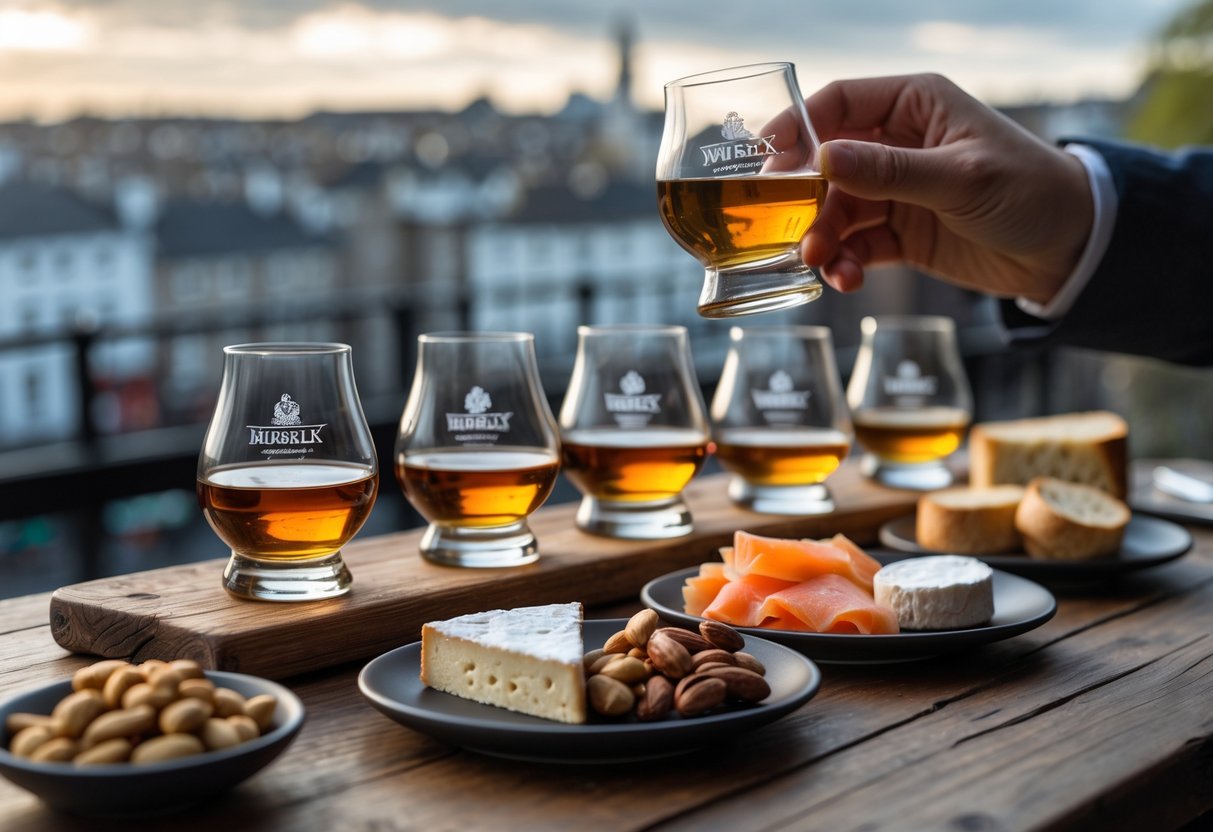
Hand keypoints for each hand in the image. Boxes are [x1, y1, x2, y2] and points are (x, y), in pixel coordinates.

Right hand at [800, 74, 1092, 303]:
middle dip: (808, 199)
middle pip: (828, 165)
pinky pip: (857, 245)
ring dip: (823, 237)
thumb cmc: (1030, 191)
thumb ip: (890, 171)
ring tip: (821, 262)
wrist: (1069, 250)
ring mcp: (897, 191)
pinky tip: (845, 279)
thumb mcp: (960, 177)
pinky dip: (845, 263)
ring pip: (838, 210)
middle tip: (792, 229)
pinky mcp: (901, 233)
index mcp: (914, 106)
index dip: (799, 126)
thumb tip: (825, 159)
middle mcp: (898, 144)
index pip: (840, 103)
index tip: (767, 158)